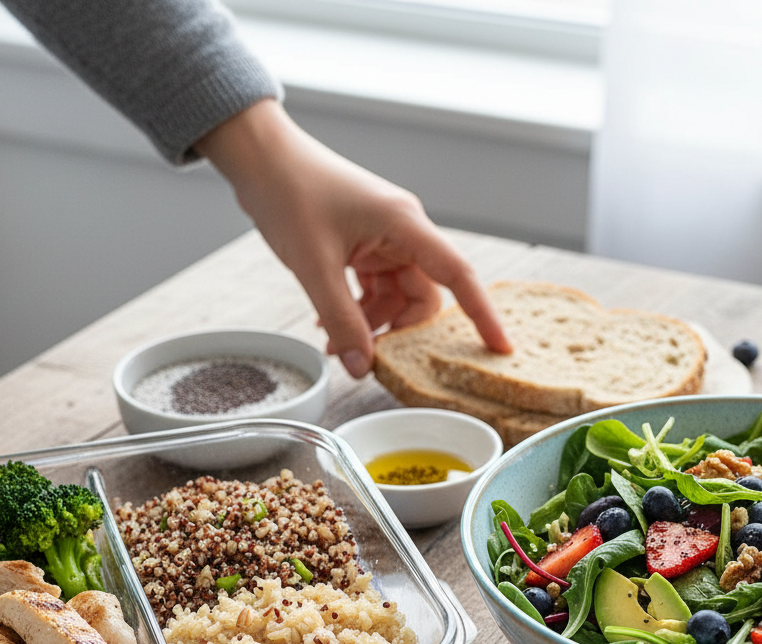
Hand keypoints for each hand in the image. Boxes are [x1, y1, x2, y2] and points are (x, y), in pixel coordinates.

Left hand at [195, 99, 510, 376]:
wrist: (261, 158)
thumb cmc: (290, 191)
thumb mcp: (314, 265)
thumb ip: (341, 320)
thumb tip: (360, 367)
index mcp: (404, 225)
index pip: (458, 275)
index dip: (483, 315)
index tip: (499, 348)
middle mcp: (403, 232)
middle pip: (424, 296)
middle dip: (400, 330)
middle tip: (371, 357)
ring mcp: (384, 240)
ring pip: (397, 298)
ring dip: (372, 325)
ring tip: (335, 341)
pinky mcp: (365, 247)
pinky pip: (376, 290)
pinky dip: (358, 311)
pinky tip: (330, 324)